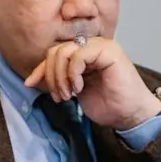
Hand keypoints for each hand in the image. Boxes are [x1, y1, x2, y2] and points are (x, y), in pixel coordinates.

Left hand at [23, 37, 160, 130]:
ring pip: (64, 51)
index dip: (40, 69)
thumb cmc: (108, 105)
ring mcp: (100, 46)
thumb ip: (59, 80)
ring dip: (60, 76)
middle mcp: (90, 47)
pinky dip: (73, 73)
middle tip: (60, 96)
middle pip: (56, 51)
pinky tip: (79, 88)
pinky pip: (79, 55)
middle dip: (51, 76)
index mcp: (83, 55)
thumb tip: (31, 79)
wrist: (130, 115)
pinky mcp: (108, 50)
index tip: (29, 84)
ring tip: (68, 94)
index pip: (54, 54)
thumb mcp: (74, 91)